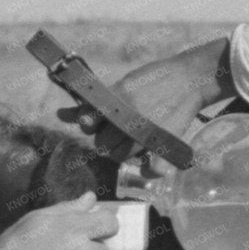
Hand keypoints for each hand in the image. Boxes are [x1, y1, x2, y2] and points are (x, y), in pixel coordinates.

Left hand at [54, 38, 231, 164]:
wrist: (188, 78)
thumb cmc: (152, 79)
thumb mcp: (120, 84)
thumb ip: (91, 103)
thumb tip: (60, 114)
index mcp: (115, 100)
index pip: (87, 122)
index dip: (90, 124)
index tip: (98, 120)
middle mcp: (127, 118)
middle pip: (101, 145)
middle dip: (105, 139)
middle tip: (118, 129)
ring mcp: (145, 133)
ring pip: (121, 157)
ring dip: (123, 152)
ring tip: (133, 140)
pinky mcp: (164, 143)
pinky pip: (153, 169)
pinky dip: (150, 171)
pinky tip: (149, 164)